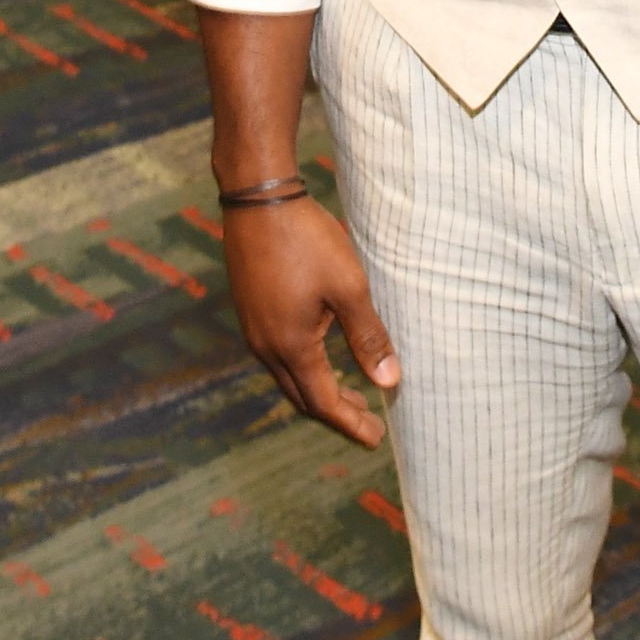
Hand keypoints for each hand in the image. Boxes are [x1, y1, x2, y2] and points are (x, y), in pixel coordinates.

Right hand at [218, 199, 400, 447]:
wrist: (258, 200)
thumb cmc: (307, 240)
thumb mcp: (348, 287)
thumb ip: (368, 337)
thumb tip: (389, 382)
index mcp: (291, 346)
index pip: (323, 402)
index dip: (351, 423)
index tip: (376, 438)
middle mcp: (266, 346)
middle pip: (302, 397)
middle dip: (337, 413)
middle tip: (368, 422)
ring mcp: (254, 329)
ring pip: (288, 377)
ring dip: (319, 391)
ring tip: (352, 394)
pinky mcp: (250, 310)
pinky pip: (277, 356)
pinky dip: (304, 368)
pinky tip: (321, 355)